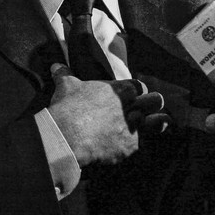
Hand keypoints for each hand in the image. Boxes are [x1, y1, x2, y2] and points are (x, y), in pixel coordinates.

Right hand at [47, 63, 166, 166]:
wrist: (67, 135)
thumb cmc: (68, 107)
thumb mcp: (66, 86)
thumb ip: (64, 74)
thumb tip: (56, 66)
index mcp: (120, 89)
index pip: (140, 86)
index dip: (137, 92)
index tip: (129, 98)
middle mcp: (131, 106)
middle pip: (155, 101)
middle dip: (150, 105)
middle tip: (140, 112)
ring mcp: (132, 126)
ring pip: (158, 121)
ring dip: (156, 123)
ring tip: (151, 126)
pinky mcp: (130, 146)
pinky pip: (141, 145)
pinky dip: (133, 147)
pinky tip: (126, 147)